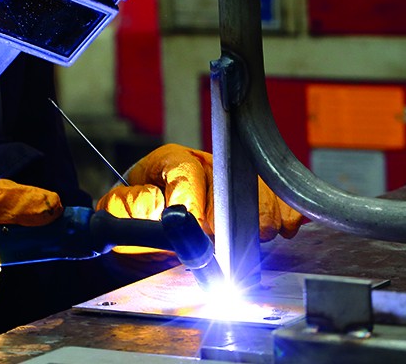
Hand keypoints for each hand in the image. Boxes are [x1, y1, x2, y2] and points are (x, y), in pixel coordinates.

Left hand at [95, 144, 302, 244]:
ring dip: (260, 211)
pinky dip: (283, 212)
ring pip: (252, 185)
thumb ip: (126, 207)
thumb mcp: (116, 216)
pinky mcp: (251, 198)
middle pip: (224, 175)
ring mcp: (230, 180)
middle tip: (232, 232)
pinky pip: (272, 198)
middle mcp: (203, 166)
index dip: (189, 194)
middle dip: (230, 205)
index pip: (182, 168)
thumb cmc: (132, 224)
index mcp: (168, 163)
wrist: (145, 242)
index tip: (194, 220)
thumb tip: (152, 203)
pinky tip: (288, 227)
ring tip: (264, 233)